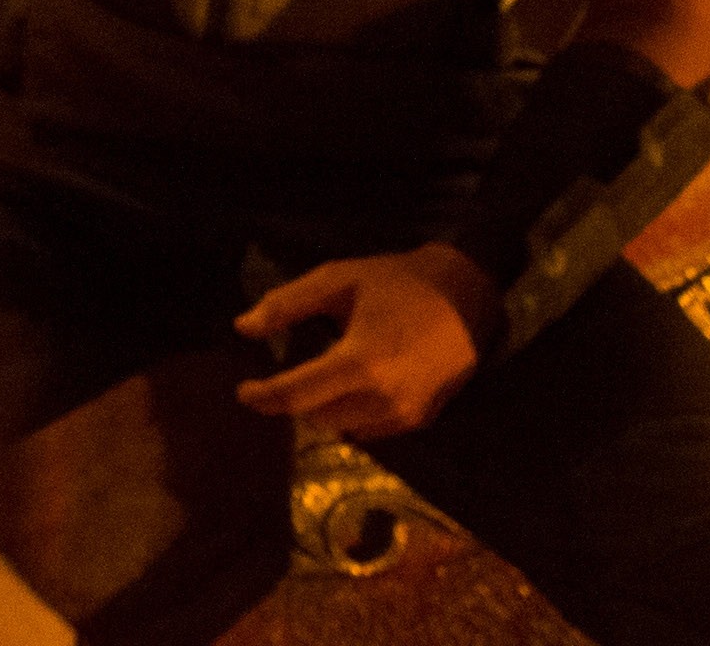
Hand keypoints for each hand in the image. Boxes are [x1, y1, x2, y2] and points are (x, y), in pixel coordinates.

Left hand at [230, 246, 497, 442]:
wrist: (467, 296)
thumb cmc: (398, 283)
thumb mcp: (337, 279)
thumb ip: (286, 304)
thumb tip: (243, 328)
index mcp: (358, 362)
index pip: (296, 396)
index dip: (263, 397)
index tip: (242, 391)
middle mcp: (382, 399)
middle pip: (316, 416)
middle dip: (294, 398)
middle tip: (286, 371)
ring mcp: (405, 415)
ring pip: (342, 427)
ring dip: (322, 408)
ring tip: (320, 374)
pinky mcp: (421, 419)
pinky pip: (370, 429)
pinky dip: (351, 414)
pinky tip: (351, 385)